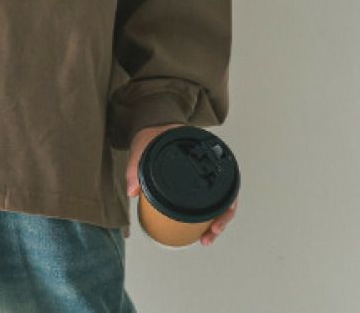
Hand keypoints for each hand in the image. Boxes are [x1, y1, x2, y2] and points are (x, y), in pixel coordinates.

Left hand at [125, 123, 237, 247]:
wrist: (151, 122)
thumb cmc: (151, 133)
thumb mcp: (142, 146)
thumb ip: (135, 167)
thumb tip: (132, 192)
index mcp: (203, 152)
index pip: (226, 181)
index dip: (227, 206)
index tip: (217, 223)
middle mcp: (208, 163)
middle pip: (227, 195)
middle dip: (222, 219)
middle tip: (211, 234)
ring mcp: (203, 171)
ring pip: (219, 200)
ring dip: (216, 220)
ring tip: (206, 238)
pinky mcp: (195, 178)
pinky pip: (207, 197)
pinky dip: (206, 214)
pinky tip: (201, 228)